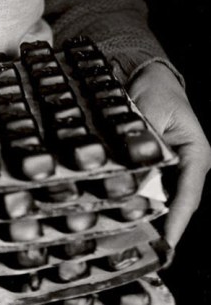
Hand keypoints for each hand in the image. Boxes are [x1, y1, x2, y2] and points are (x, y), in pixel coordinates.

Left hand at [129, 61, 210, 248]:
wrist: (149, 76)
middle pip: (176, 202)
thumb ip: (143, 141)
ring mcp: (172, 168)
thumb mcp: (150, 113)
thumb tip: (130, 168)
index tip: (167, 242)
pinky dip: (139, 199)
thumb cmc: (157, 91)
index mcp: (195, 153)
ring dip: (148, 214)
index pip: (188, 195)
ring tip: (131, 236)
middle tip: (142, 245)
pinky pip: (149, 187)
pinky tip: (124, 212)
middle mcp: (187, 165)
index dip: (177, 220)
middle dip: (160, 224)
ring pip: (162, 197)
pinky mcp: (156, 166)